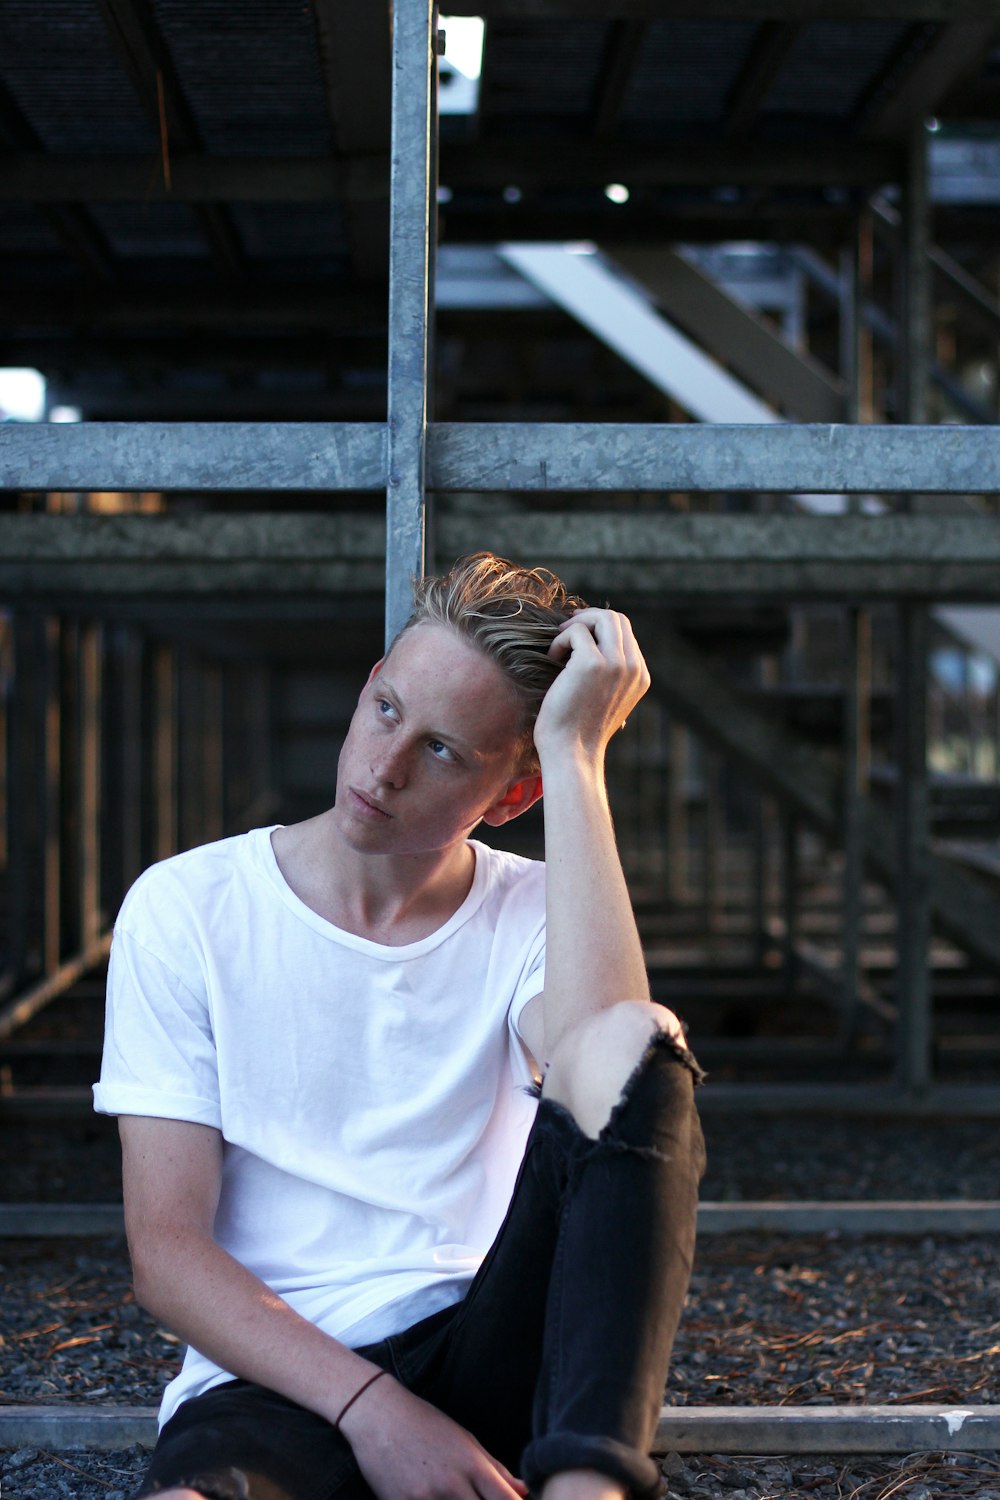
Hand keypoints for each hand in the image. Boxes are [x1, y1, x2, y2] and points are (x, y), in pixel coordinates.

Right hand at [341, 1374, 527, 1499]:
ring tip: (454, 1495)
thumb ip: (495, 1468)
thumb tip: (523, 1491)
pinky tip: (433, 1497)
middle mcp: (451, 1485)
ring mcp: (425, 1499)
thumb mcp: (464, 1439)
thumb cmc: (425, 1423)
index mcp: (471, 1466)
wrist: (377, 1415)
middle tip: (479, 1498)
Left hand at [532, 607, 649, 766]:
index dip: (599, 626)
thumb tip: (590, 641)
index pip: (626, 632)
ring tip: (559, 648)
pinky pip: (576, 631)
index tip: (577, 632)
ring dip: (575, 626)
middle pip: (617, 618)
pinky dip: (560, 640)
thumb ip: (610, 673)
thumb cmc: (578, 729)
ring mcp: (616, 664)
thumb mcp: (604, 698)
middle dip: (588, 618)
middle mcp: (633, 668)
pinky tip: (552, 659)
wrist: (571, 752)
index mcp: (640, 676)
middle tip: (565, 630)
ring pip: (601, 618)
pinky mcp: (592, 663)